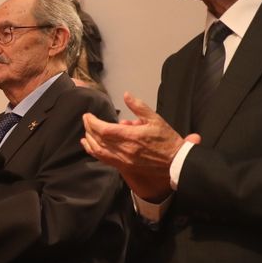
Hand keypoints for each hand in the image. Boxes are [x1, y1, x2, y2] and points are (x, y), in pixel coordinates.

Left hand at [80, 93, 194, 201]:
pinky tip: (90, 146)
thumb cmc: (167, 140)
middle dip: (88, 129)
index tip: (87, 115)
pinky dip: (94, 152)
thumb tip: (126, 95)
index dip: (92, 122)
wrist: (175, 162)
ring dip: (89, 141)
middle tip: (86, 120)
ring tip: (86, 132)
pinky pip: (104, 159)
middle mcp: (123, 150)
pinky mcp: (124, 167)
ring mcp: (122, 160)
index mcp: (130, 136)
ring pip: (98, 151)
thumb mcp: (155, 119)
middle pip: (98, 139)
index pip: (103, 129)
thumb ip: (138, 107)